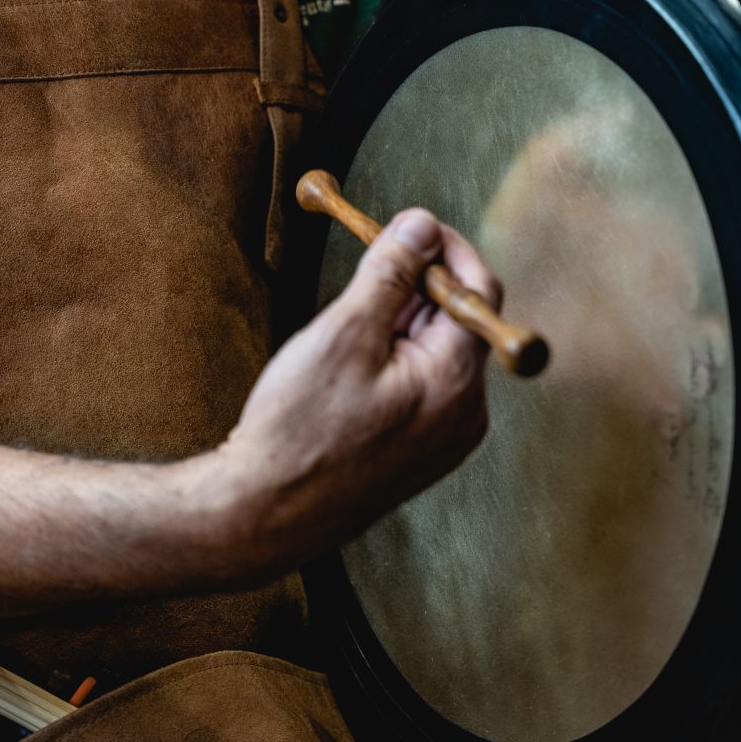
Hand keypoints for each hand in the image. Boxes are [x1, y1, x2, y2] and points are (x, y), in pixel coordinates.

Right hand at [219, 209, 501, 566]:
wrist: (263, 515)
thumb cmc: (298, 430)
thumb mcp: (344, 333)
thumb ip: (390, 274)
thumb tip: (421, 225)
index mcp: (456, 382)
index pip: (477, 292)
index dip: (445, 250)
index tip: (408, 226)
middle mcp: (466, 414)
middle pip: (459, 322)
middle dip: (416, 287)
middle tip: (364, 268)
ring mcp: (446, 438)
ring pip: (437, 352)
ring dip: (400, 323)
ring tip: (343, 333)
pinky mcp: (422, 452)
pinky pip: (423, 386)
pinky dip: (394, 359)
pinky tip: (346, 370)